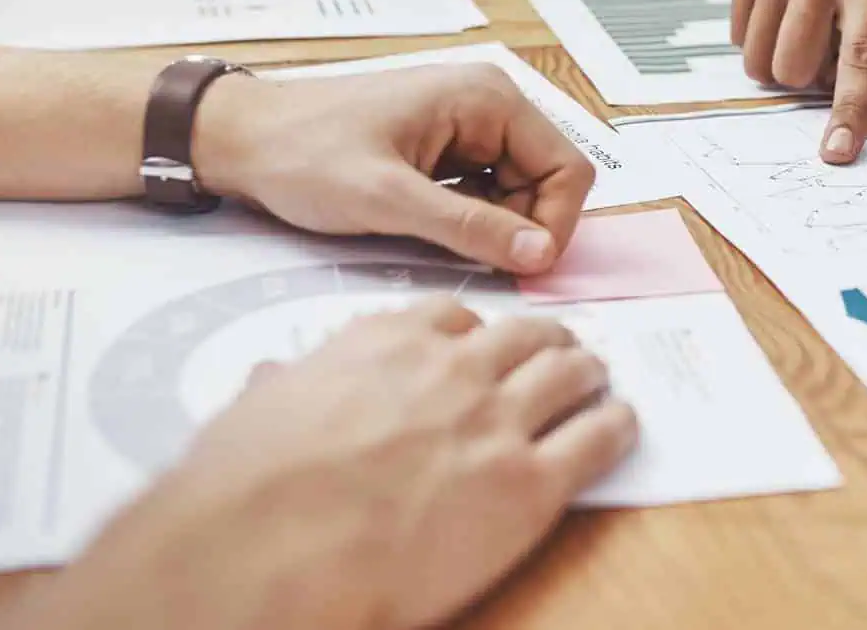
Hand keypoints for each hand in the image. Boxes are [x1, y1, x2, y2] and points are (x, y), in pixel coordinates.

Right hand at [0, 301, 636, 629]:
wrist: (268, 551)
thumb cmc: (245, 492)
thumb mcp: (254, 413)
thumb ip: (282, 388)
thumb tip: (272, 379)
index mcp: (385, 343)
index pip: (451, 315)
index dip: (473, 333)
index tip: (481, 345)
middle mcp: (451, 368)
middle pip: (524, 335)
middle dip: (546, 341)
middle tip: (559, 353)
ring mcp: (497, 421)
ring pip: (571, 371)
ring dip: (588, 372)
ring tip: (598, 381)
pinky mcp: (529, 485)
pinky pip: (597, 438)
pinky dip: (616, 426)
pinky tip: (621, 426)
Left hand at [194, 65, 595, 273]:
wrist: (239, 139)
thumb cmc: (304, 155)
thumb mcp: (388, 199)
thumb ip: (469, 228)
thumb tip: (539, 255)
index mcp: (487, 98)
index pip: (567, 169)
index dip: (553, 225)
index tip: (520, 268)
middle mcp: (487, 103)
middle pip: (546, 181)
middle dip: (520, 228)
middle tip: (472, 260)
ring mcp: (466, 124)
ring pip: (516, 191)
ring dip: (491, 226)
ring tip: (435, 240)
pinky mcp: (444, 146)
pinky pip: (484, 191)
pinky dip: (469, 220)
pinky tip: (426, 228)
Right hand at [733, 0, 866, 163]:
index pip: (857, 60)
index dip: (846, 112)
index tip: (835, 152)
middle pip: (792, 66)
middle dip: (810, 82)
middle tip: (832, 52)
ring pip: (757, 55)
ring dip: (783, 64)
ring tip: (810, 32)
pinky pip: (739, 29)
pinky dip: (762, 37)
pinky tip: (789, 8)